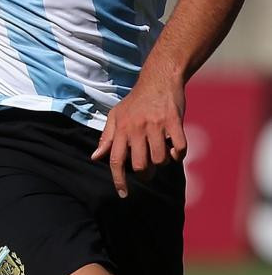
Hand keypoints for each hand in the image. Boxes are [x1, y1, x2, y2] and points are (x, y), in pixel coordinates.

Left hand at [90, 77, 186, 198]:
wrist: (158, 80)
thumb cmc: (136, 102)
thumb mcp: (116, 116)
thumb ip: (107, 138)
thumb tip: (95, 157)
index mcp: (121, 128)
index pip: (116, 160)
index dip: (118, 179)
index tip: (122, 194)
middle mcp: (137, 127)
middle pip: (141, 165)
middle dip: (146, 174)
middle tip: (149, 170)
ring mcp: (156, 124)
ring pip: (161, 159)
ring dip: (163, 162)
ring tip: (161, 153)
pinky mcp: (174, 121)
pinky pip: (180, 149)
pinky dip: (179, 154)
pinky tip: (175, 148)